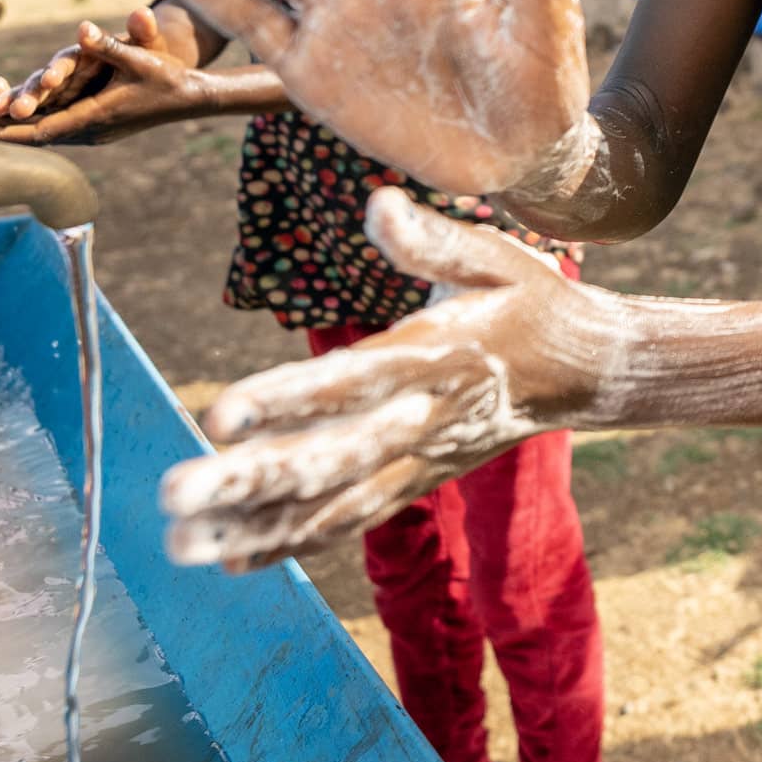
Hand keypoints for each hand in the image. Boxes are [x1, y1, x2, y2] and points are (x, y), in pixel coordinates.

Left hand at [0, 7, 217, 145]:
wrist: (192, 99)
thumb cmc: (168, 77)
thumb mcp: (139, 58)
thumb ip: (109, 45)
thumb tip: (84, 28)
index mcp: (96, 117)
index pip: (44, 130)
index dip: (11, 128)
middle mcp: (91, 130)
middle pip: (38, 135)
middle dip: (3, 126)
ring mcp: (94, 132)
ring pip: (46, 133)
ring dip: (16, 125)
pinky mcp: (97, 127)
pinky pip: (57, 129)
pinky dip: (34, 122)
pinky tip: (19, 114)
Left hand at [159, 195, 623, 567]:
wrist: (588, 371)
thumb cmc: (529, 300)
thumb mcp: (496, 256)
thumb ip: (432, 239)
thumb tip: (376, 202)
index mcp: (436, 357)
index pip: (352, 383)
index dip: (288, 400)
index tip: (220, 415)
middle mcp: (423, 421)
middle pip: (331, 459)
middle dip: (249, 479)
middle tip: (173, 492)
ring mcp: (418, 463)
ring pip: (332, 506)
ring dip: (253, 525)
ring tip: (178, 544)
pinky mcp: (416, 485)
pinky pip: (349, 522)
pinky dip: (291, 543)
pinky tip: (230, 558)